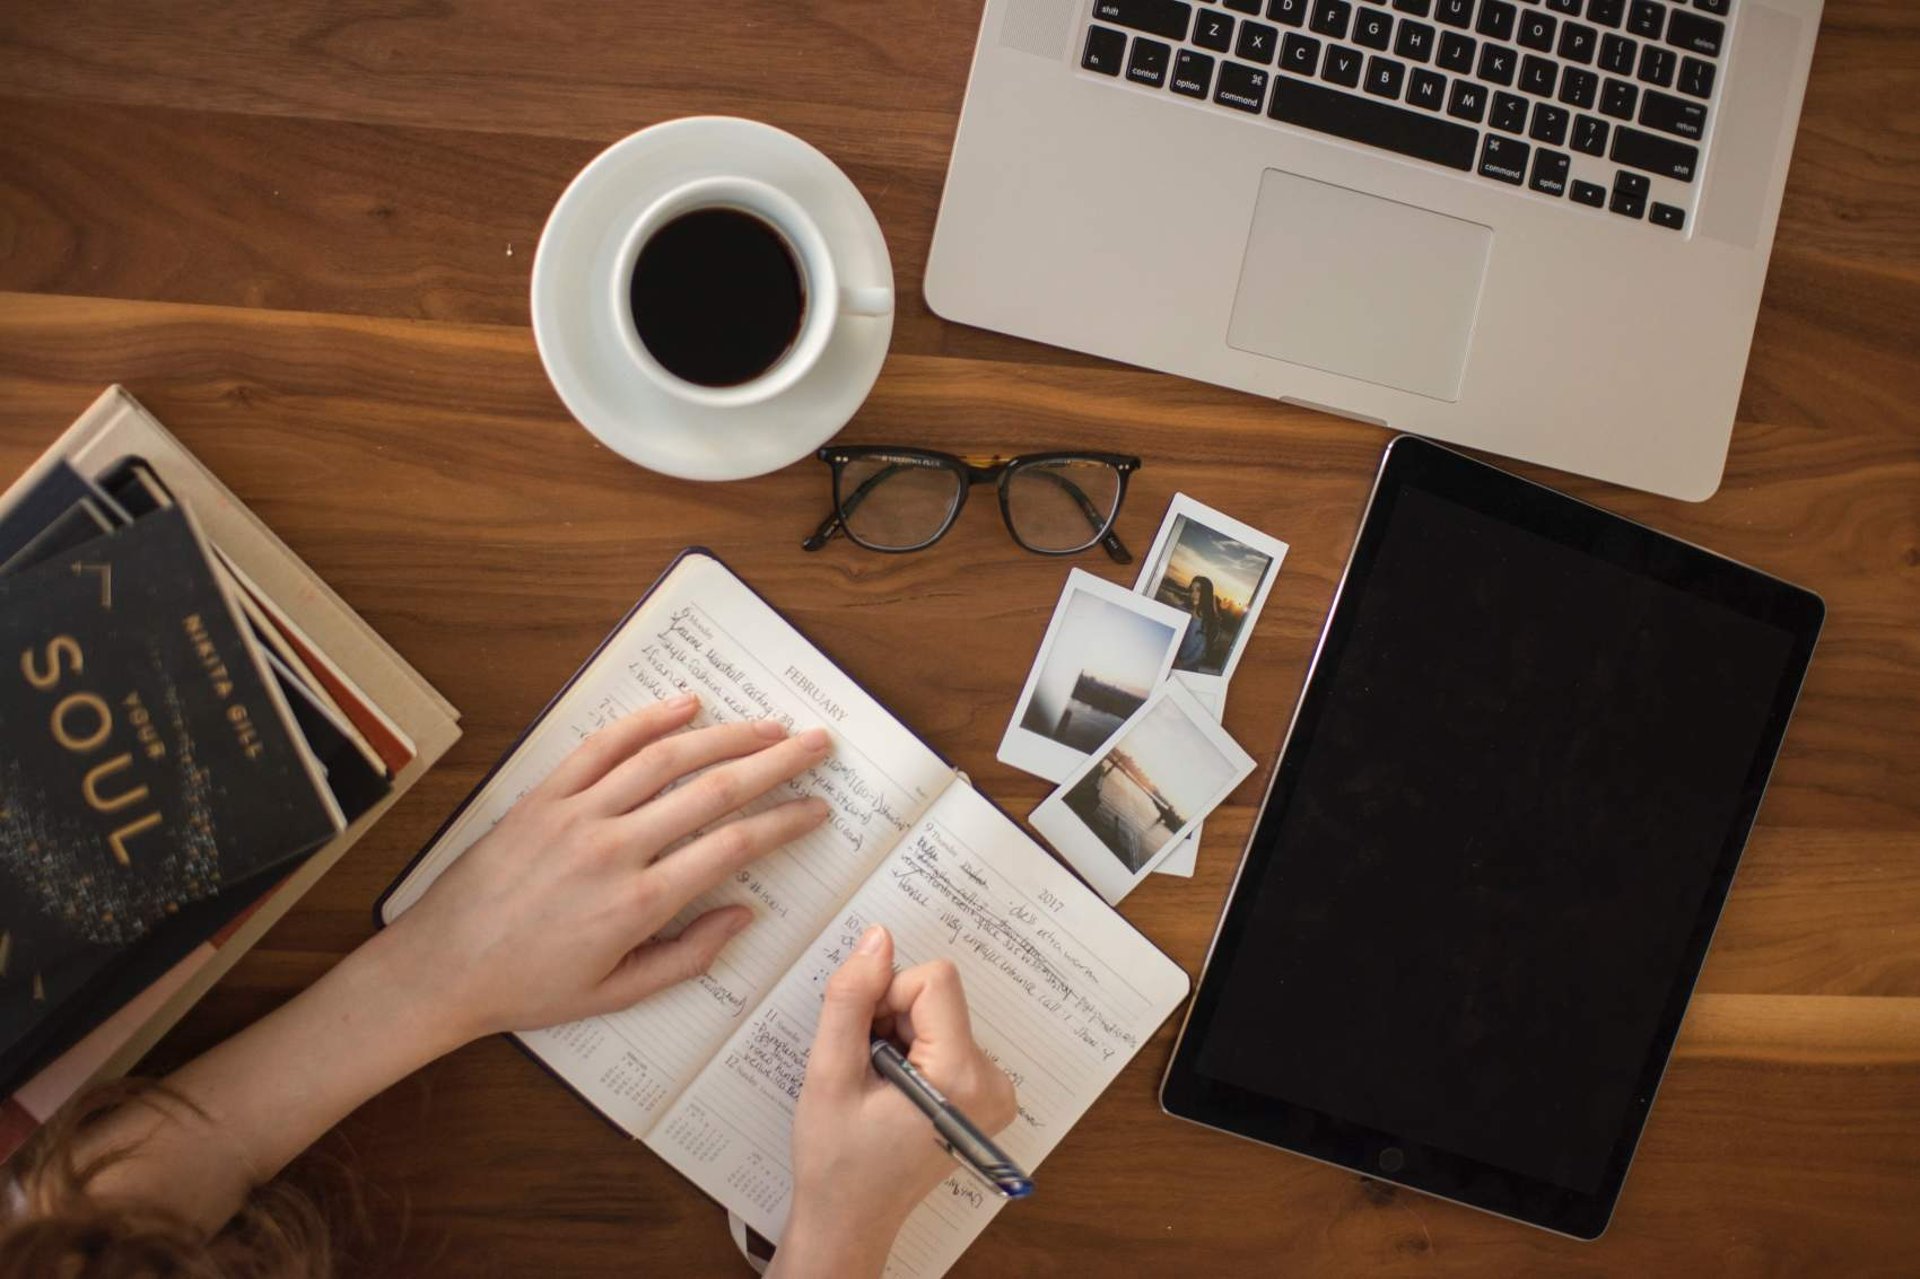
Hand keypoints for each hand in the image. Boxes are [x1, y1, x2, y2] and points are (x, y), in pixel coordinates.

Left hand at [381, 692, 831, 1045]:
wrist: (441, 968)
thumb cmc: (529, 987)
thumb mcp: (617, 994)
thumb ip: (688, 956)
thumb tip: (745, 915)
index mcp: (638, 904)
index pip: (733, 847)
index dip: (784, 823)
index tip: (817, 809)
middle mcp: (613, 849)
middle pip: (713, 790)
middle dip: (775, 763)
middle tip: (817, 744)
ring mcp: (576, 815)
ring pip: (665, 759)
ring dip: (725, 735)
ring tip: (769, 724)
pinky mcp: (544, 796)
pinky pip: (602, 746)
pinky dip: (647, 720)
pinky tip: (686, 706)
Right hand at [775, 926, 1017, 1278]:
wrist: (851, 1219)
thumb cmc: (836, 1160)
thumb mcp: (829, 1074)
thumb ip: (851, 999)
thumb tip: (878, 938)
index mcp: (962, 1077)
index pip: (934, 981)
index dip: (886, 997)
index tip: (864, 1041)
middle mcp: (993, 1082)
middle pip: (938, 996)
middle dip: (891, 1018)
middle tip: (865, 1070)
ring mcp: (995, 1091)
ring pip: (939, 1013)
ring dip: (899, 1035)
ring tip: (876, 1086)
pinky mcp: (985, 1094)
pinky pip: (947, 1036)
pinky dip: (913, 1050)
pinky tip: (893, 1090)